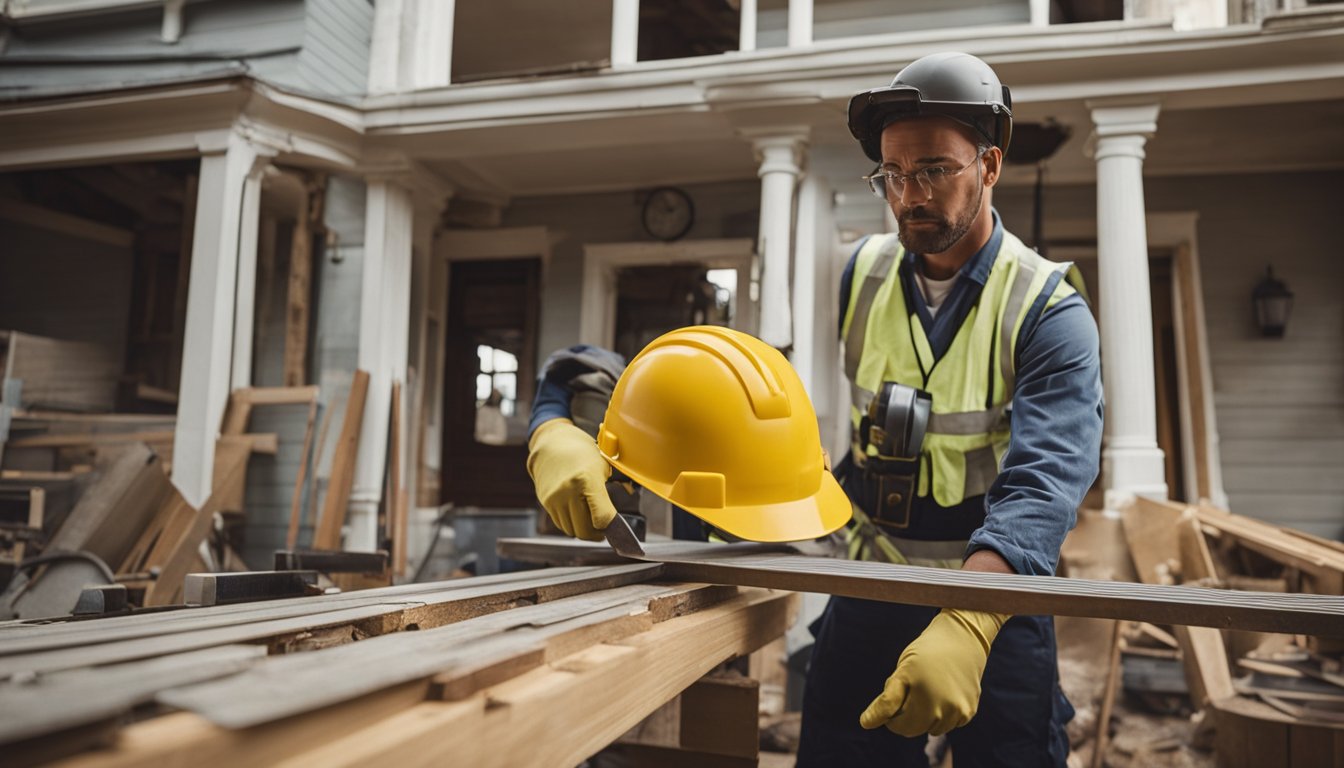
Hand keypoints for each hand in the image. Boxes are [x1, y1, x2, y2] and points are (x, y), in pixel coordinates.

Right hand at [526, 418, 616, 540]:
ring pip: (573, 531)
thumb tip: (624, 509)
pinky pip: (561, 524)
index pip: (602, 518)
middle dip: (598, 532)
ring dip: (584, 529)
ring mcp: (555, 498)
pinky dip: (572, 524)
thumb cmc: (583, 453)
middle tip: (604, 526)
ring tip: (591, 518)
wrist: (553, 444)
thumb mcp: (604, 465)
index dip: (612, 526)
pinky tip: (578, 512)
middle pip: (586, 530)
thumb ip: (615, 487)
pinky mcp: (546, 502)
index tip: (616, 525)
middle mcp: (569, 491)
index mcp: (588, 480)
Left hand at [859, 607, 1007, 736]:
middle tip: (912, 688)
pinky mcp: (970, 711)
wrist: (962, 638)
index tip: (895, 695)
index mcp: (922, 700)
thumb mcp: (901, 672)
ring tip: (929, 688)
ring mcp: (958, 712)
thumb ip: (885, 701)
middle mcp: (943, 710)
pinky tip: (945, 691)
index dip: (891, 714)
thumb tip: (865, 724)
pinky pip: (949, 723)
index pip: (898, 726)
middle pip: (915, 729)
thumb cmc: (925, 653)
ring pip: (933, 728)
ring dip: (927, 716)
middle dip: (908, 714)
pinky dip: (944, 713)